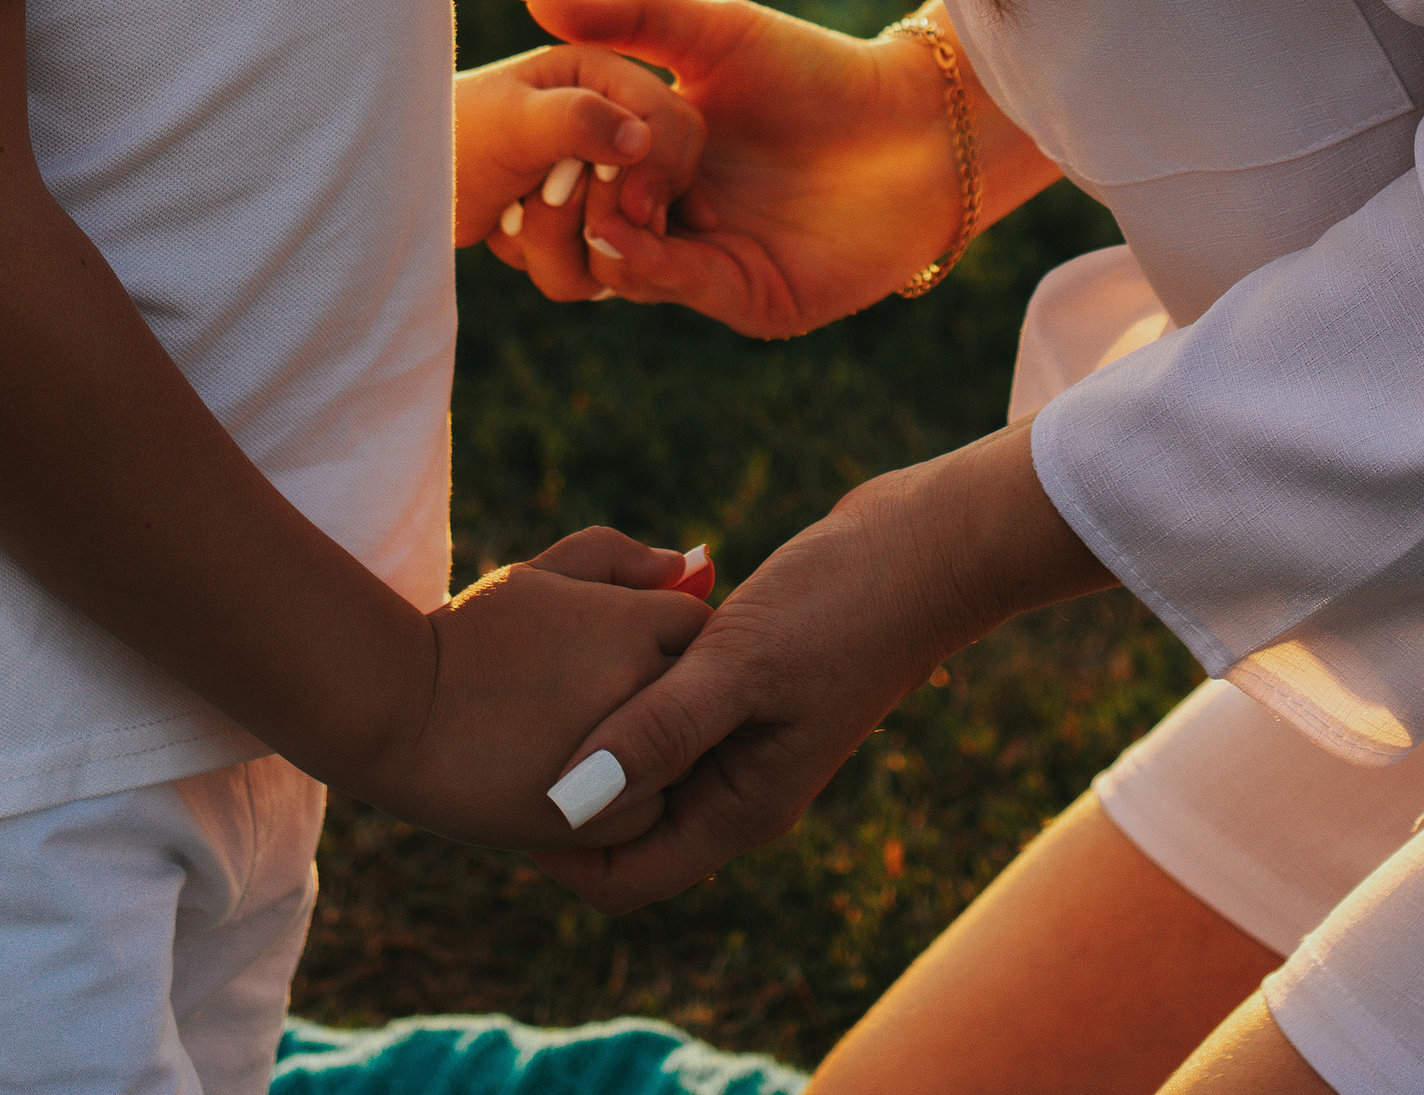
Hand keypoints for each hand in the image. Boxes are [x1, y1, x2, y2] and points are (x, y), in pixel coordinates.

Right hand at [360, 527, 711, 853]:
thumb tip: (683, 566)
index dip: (665, 638)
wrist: (401, 711)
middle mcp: (643, 686)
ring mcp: (628, 756)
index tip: (630, 652)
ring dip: (653, 751)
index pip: (696, 625)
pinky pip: (647, 812)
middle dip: (668, 692)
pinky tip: (576, 779)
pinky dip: (622, 799)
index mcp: (633, 621)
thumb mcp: (541, 573)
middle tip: (610, 699)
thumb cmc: (469, 633)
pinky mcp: (602, 817)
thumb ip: (616, 557)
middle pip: (697, 692)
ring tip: (586, 740)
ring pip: (680, 759)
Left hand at [454, 46, 706, 286]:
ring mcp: (599, 182)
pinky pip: (596, 273)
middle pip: (661, 191)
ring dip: (560, 241)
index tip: (613, 196)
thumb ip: (578, 121)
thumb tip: (642, 139)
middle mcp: (611, 128)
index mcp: (605, 79)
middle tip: (542, 196)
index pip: (673, 126)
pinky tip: (510, 231)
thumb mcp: (512, 122)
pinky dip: (551, 262)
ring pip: (627, 244)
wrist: (408, 178)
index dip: (652, 168)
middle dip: (601, 211)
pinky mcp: (582, 227)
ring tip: (512, 212)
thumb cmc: (455, 135)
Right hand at [511, 0, 1056, 337]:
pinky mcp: (751, 298)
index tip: (522, 132)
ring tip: (596, 196)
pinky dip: (646, 264)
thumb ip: (627, 13)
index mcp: (654, 158)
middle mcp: (676, 216)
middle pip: (590, 227)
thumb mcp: (714, 33)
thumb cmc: (816, 70)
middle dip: (568, 202)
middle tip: (558, 171)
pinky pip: (682, 287)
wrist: (919, 123)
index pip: (576, 172)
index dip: (548, 157)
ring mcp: (711, 261)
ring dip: (603, 233)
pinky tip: (623, 231)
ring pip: (626, 266)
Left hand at [526, 427, 1110, 911]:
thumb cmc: (843, 605)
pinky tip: (594, 624)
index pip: (626, 879)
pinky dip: (628, 676)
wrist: (927, 545)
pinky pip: (665, 700)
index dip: (556, 852)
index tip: (498, 789)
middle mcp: (737, 786)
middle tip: (496, 726)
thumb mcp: (740, 666)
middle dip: (564, 788)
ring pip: (642, 754)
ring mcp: (742, 734)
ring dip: (594, 724)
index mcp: (739, 809)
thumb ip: (655, 733)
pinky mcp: (744, 682)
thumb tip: (565, 807)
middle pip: (627, 822)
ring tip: (529, 672)